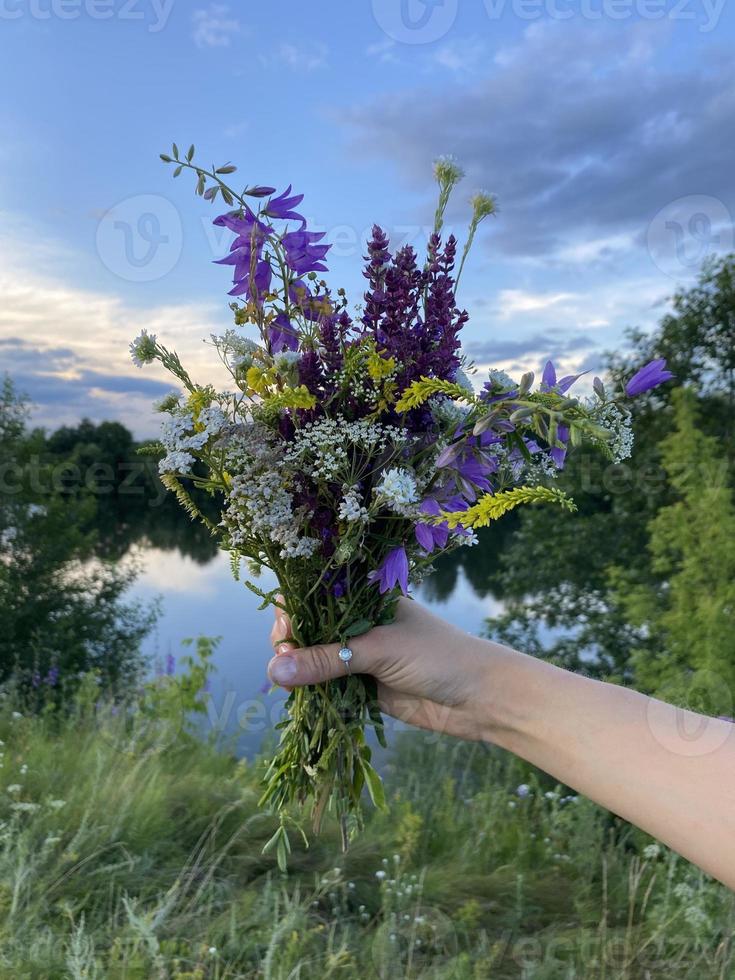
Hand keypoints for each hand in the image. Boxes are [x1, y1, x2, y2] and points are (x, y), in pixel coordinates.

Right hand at [268, 597, 496, 740]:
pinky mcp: (364, 687)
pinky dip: (313, 694)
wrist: (480, 697)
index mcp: (365, 598)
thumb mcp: (379, 650)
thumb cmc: (437, 656)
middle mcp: (359, 623)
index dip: (293, 610)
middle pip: (309, 628)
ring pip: (315, 661)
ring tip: (289, 686)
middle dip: (291, 645)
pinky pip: (329, 688)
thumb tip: (275, 671)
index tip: (285, 633)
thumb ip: (327, 660)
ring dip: (299, 673)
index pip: (315, 594)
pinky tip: (300, 701)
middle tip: (284, 665)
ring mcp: (361, 656)